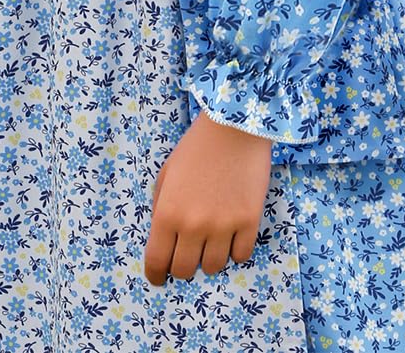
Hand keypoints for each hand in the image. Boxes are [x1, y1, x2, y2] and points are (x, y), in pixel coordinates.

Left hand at [144, 114, 271, 285]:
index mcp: (168, 213)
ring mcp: (223, 225)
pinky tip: (232, 234)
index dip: (155, 274)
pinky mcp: (249, 221)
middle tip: (187, 253)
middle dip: (183, 266)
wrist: (233, 126)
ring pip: (213, 267)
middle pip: (184, 270)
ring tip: (211, 239)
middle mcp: (194, 225)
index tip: (158, 277)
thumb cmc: (196, 148)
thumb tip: (163, 240)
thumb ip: (160, 208)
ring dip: (209, 258)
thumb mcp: (166, 175)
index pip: (157, 262)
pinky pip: (240, 256)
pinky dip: (234, 250)